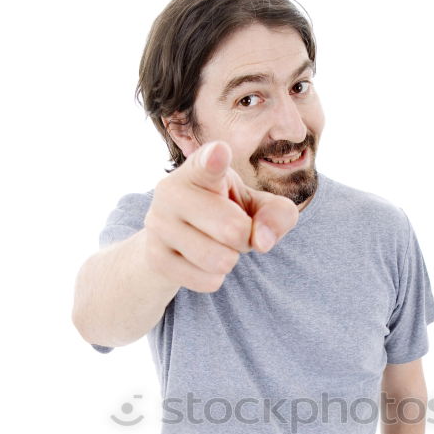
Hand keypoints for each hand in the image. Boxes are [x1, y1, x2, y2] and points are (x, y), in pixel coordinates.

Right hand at [142, 140, 299, 291]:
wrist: (176, 243)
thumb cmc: (226, 213)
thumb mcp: (257, 206)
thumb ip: (277, 214)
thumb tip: (263, 241)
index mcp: (201, 168)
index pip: (208, 163)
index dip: (215, 160)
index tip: (220, 153)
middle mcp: (172, 189)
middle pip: (233, 229)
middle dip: (245, 238)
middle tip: (232, 230)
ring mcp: (158, 224)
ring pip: (220, 260)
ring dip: (230, 259)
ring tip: (217, 245)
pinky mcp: (155, 257)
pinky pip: (208, 281)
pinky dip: (215, 278)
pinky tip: (201, 263)